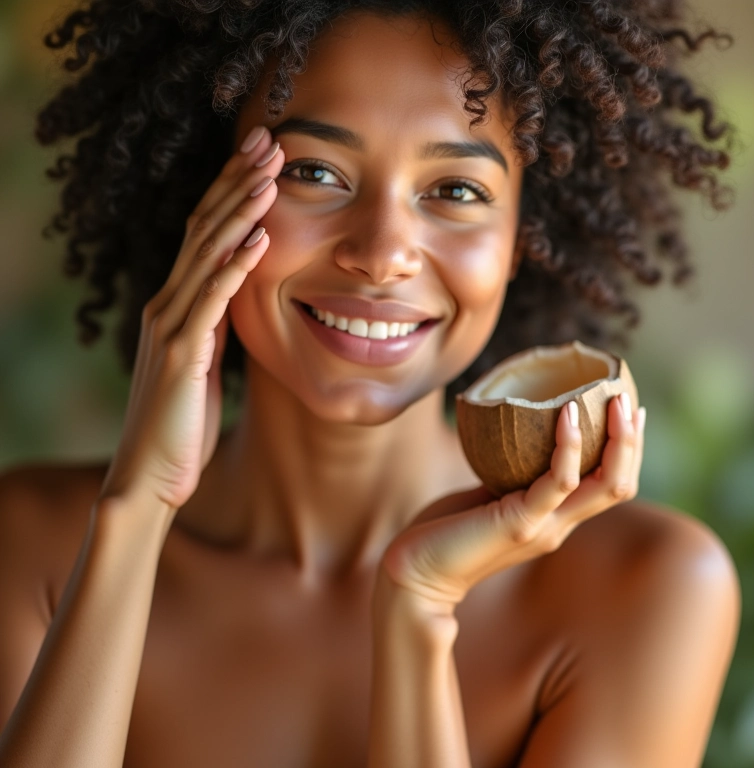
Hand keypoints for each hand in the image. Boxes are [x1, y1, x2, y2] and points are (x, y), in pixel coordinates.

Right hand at [99, 127, 283, 510]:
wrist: (151, 476)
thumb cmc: (182, 424)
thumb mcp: (204, 364)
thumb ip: (214, 328)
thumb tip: (238, 300)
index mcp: (177, 306)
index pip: (204, 235)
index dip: (231, 193)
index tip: (262, 159)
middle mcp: (168, 306)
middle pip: (203, 229)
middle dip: (237, 182)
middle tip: (269, 140)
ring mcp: (172, 328)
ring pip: (205, 256)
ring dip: (239, 211)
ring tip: (270, 173)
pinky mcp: (181, 356)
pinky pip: (210, 303)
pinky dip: (233, 269)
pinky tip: (258, 240)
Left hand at [380, 395, 645, 611]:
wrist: (415, 573)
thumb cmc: (445, 531)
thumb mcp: (489, 497)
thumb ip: (511, 477)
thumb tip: (516, 437)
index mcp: (553, 519)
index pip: (608, 486)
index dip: (624, 451)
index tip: (626, 411)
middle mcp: (558, 526)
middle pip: (618, 485)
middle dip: (630, 441)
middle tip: (627, 399)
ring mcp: (543, 527)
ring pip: (604, 485)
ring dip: (617, 440)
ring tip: (613, 399)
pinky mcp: (520, 523)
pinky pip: (559, 481)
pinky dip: (568, 445)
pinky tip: (567, 412)